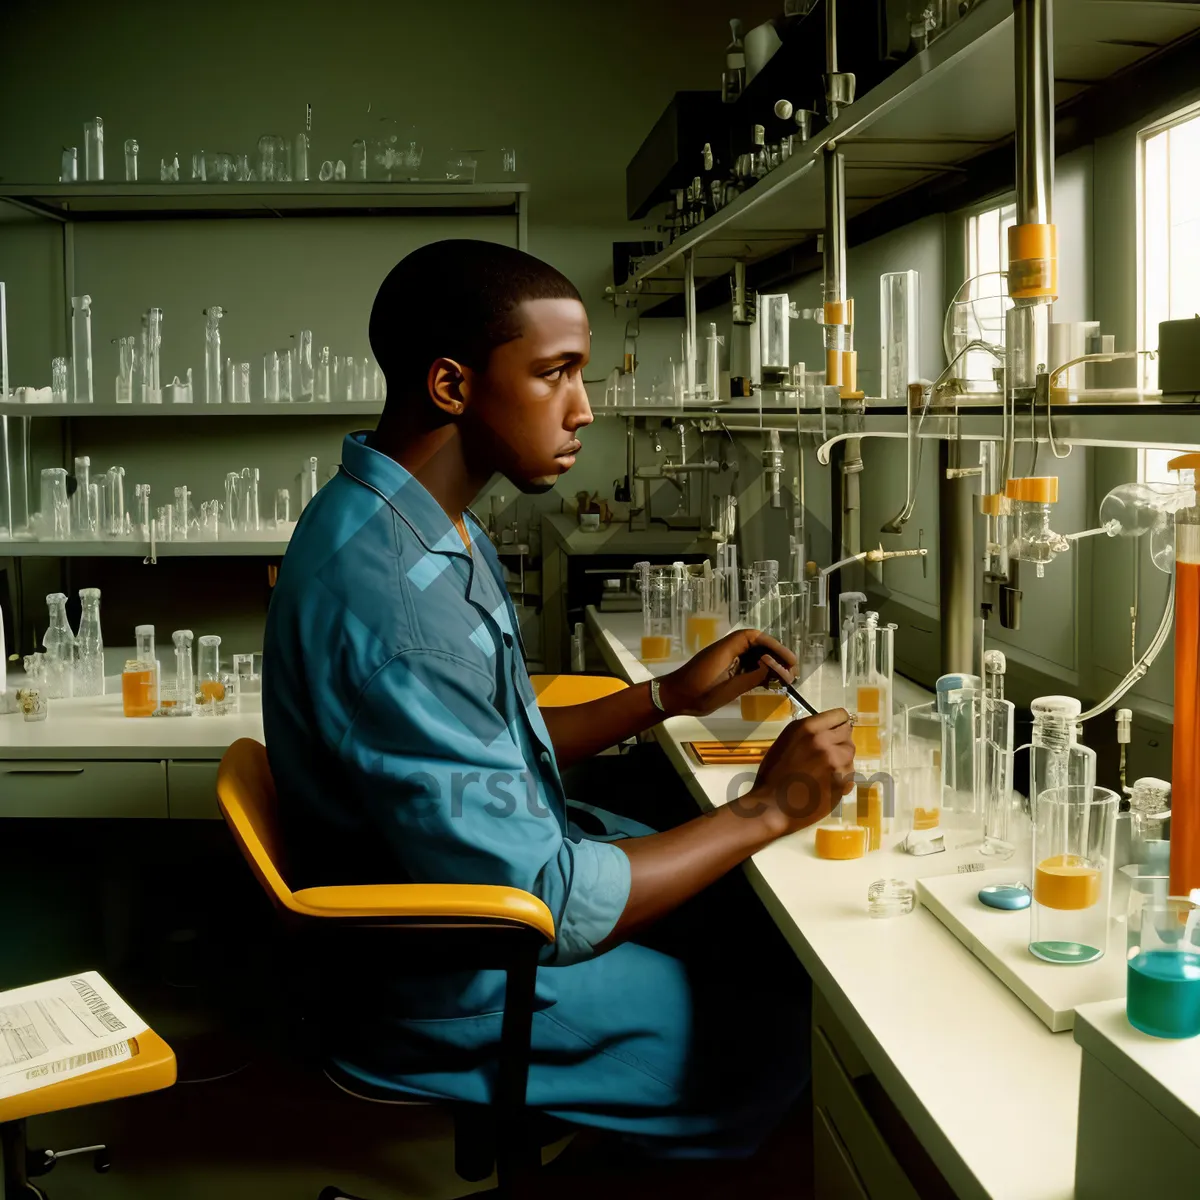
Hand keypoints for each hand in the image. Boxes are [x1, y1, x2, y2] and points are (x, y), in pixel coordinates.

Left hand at [658, 628, 796, 717]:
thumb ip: (751, 678)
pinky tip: (769, 682)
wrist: (673, 697)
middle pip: (757, 645)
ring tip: (785, 679)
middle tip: (791, 671)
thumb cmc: (696, 693)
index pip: (755, 637)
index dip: (775, 646)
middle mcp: (728, 649)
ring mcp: (726, 658)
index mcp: (726, 649)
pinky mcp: (724, 668)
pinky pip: (746, 664)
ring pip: (753, 655)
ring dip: (770, 664)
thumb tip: (773, 669)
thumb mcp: (727, 689)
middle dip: (776, 656)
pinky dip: (759, 671)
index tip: (789, 660)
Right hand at [739, 708, 854, 835]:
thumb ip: (808, 734)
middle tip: (826, 755)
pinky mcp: (843, 782)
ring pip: (850, 755)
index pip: (840, 715)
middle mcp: (824, 742)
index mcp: (807, 728)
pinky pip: (849, 774)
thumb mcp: (785, 743)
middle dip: (839, 742)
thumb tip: (828, 730)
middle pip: (848, 734)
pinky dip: (841, 778)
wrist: (772, 807)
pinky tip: (825, 785)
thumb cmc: (772, 775)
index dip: (837, 724)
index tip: (834, 731)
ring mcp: (836, 763)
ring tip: (824, 772)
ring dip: (841, 761)